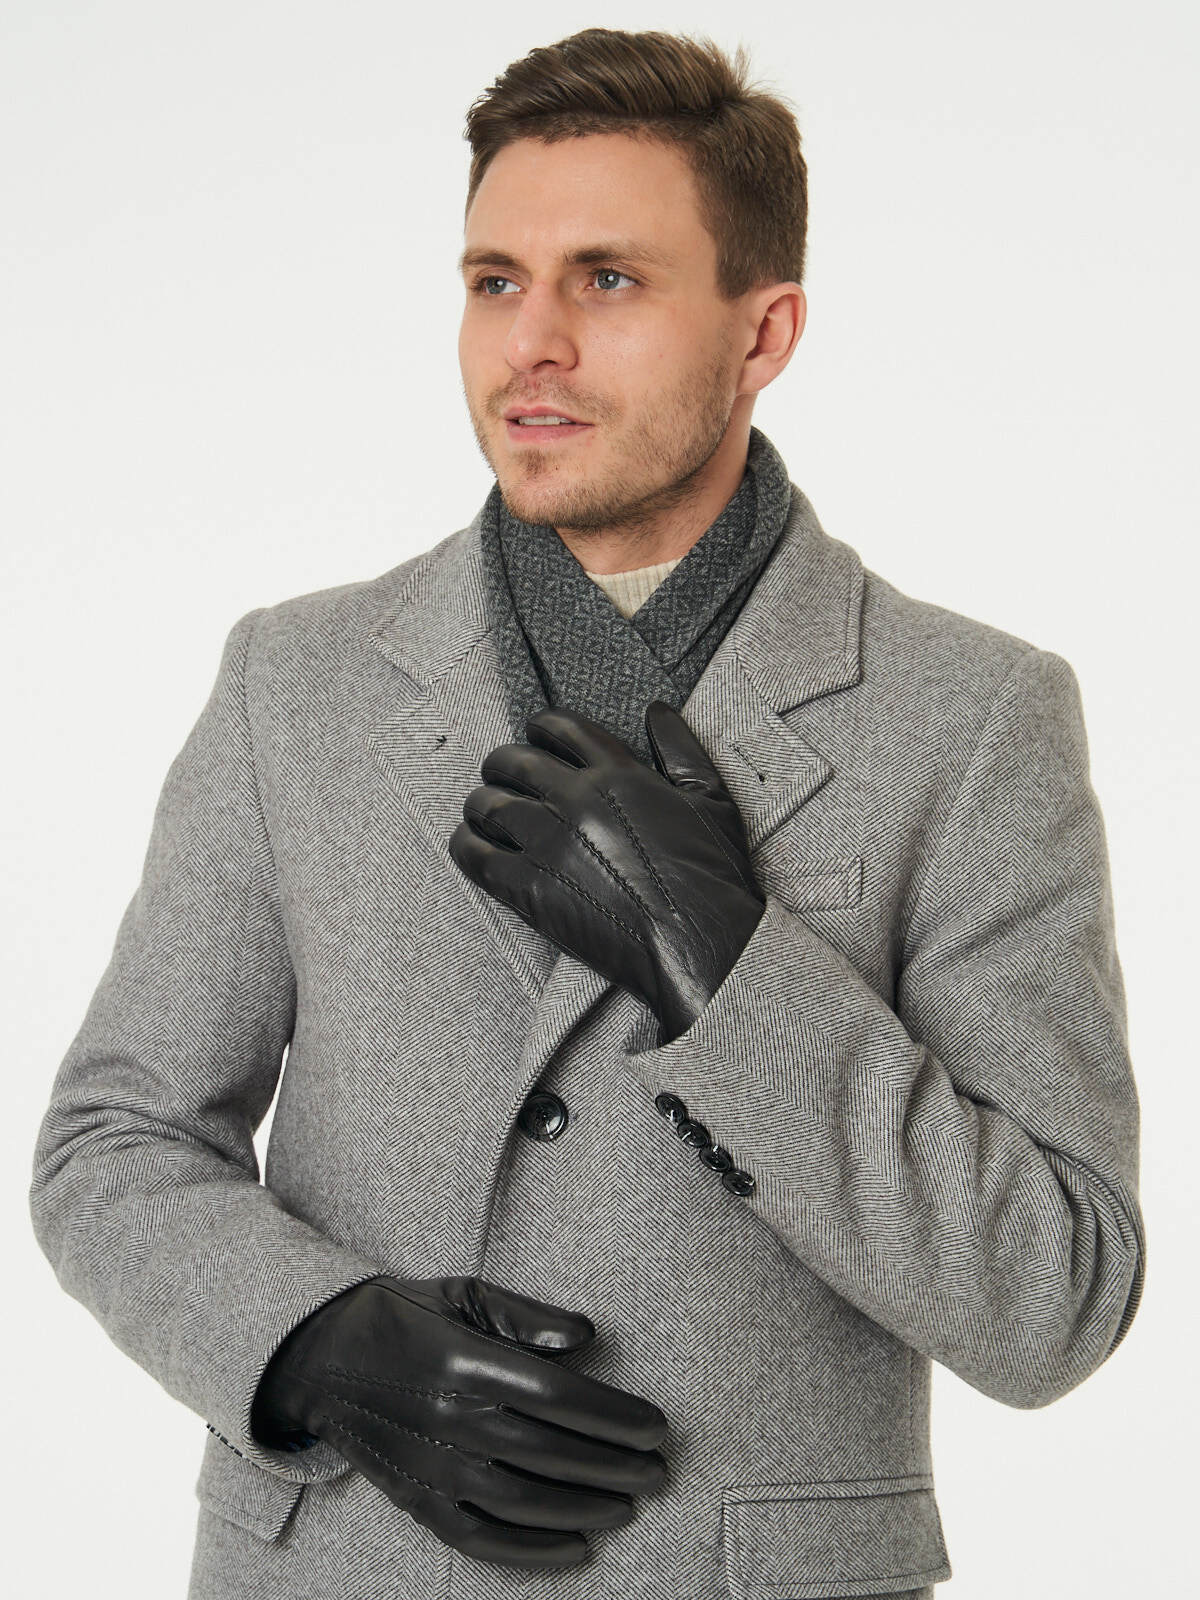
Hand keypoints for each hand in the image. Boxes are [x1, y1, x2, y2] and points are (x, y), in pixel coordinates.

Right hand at [251, 1274, 667, 1569]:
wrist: (321, 1359)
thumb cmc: (403, 1316)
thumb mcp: (462, 1292)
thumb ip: (526, 1314)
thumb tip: (587, 1337)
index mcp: (463, 1359)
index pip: (555, 1395)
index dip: (612, 1415)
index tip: (656, 1426)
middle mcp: (447, 1417)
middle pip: (548, 1452)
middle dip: (613, 1466)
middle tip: (658, 1471)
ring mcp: (430, 1466)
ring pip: (521, 1500)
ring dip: (584, 1508)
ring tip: (629, 1505)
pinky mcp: (417, 1502)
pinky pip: (481, 1537)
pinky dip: (531, 1551)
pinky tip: (575, 1548)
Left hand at [448, 702, 765, 1043]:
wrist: (701, 943)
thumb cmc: (711, 875)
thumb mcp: (712, 798)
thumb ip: (681, 748)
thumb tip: (657, 711)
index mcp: (617, 773)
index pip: (558, 728)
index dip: (539, 729)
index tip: (536, 740)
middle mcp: (575, 800)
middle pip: (511, 762)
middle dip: (501, 766)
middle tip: (503, 779)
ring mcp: (548, 844)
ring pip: (485, 804)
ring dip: (482, 805)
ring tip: (487, 815)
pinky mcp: (528, 888)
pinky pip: (472, 853)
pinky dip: (466, 844)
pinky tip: (475, 846)